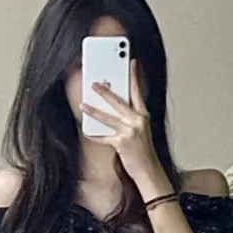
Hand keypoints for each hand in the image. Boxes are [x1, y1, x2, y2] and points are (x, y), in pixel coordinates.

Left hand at [81, 61, 164, 188]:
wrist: (149, 170)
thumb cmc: (143, 150)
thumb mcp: (140, 130)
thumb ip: (129, 117)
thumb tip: (110, 106)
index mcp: (143, 115)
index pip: (138, 91)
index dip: (134, 75)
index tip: (131, 62)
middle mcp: (138, 121)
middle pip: (119, 102)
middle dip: (105, 91)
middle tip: (94, 83)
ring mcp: (130, 132)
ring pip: (108, 118)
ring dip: (93, 111)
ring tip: (83, 105)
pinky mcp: (122, 143)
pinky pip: (104, 137)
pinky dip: (94, 135)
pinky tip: (86, 130)